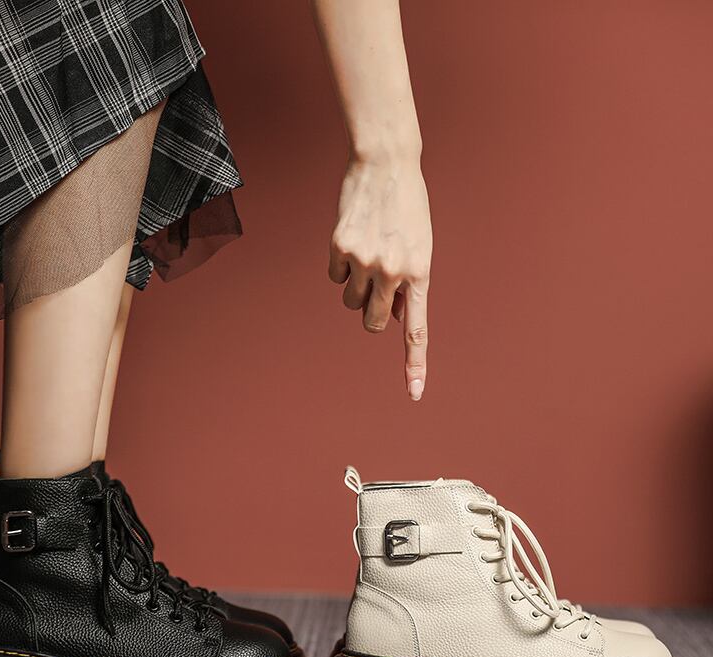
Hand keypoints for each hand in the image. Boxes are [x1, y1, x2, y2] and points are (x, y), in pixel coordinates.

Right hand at [329, 156, 431, 399]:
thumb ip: (410, 284)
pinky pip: (334, 277)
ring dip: (356, 287)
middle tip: (378, 288)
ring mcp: (365, 261)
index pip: (416, 329)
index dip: (415, 364)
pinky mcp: (340, 249)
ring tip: (368, 253)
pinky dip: (341, 266)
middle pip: (373, 322)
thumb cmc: (407, 206)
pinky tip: (353, 240)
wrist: (386, 163)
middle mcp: (393, 272)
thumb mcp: (421, 246)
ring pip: (350, 301)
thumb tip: (393, 315)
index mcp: (420, 273)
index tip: (414, 393)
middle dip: (373, 314)